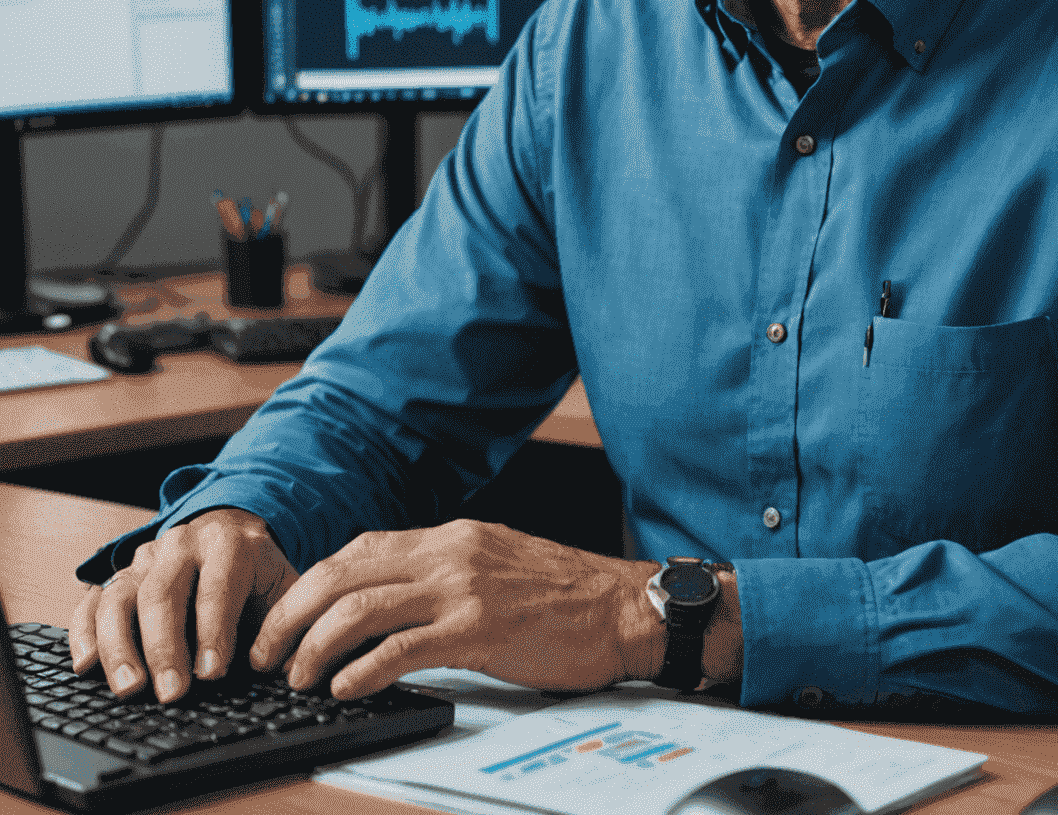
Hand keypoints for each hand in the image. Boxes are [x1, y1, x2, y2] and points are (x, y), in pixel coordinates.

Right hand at [70, 507, 297, 703]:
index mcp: (229, 543)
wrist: (232, 535)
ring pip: (120, 597)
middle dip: (166, 647)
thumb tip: (289, 671)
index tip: (212, 674)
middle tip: (172, 693)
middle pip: (162, 593)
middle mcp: (181, 544)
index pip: (217, 585)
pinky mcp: (117, 576)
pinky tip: (86, 665)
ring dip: (120, 646)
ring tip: (130, 688)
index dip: (214, 630)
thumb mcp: (281, 588)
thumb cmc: (257, 576)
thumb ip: (283, 623)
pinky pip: (91, 601)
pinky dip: (84, 633)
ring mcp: (144, 559)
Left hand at [251, 520, 739, 698]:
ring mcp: (464, 588)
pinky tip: (344, 690)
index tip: (281, 619)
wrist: (622, 607)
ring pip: (361, 608)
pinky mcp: (480, 630)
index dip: (309, 585)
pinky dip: (361, 670)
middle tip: (265, 654)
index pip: (357, 550)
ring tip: (296, 677)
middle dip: (291, 615)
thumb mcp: (495, 566)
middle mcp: (450, 552)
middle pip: (344, 573)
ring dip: (314, 646)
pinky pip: (401, 647)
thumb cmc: (563, 596)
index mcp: (451, 536)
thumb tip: (384, 602)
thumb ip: (443, 574)